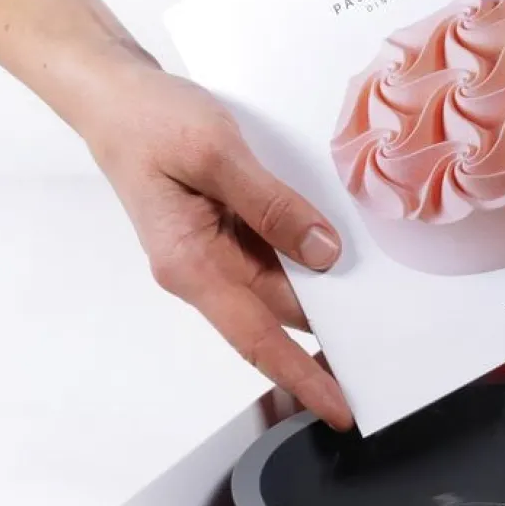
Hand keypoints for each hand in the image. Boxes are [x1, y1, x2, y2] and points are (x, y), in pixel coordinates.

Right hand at [81, 51, 352, 429]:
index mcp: (192, 265)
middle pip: (279, 314)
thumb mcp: (216, 154)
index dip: (302, 375)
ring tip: (380, 307)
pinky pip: (276, 256)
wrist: (116, 97)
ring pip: (282, 286)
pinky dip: (309, 260)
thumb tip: (323, 253)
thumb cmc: (151, 122)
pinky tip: (343, 257)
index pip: (257, 338)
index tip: (339, 408)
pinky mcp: (227, 231)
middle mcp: (205, 270)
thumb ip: (272, 205)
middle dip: (330, 334)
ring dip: (324, 295)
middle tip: (388, 350)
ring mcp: (216, 253)